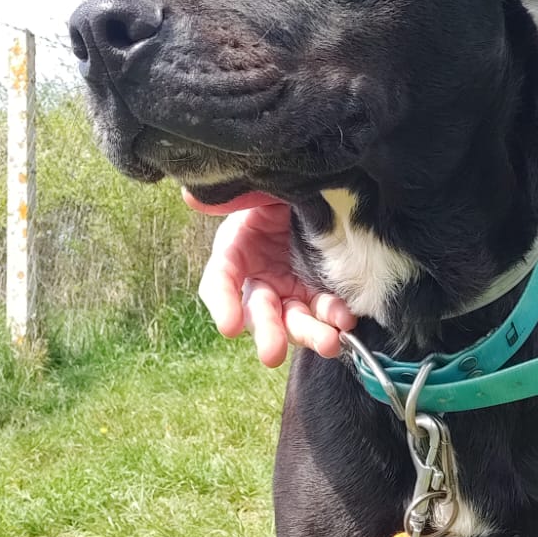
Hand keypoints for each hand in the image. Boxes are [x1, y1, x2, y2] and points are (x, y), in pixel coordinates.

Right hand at [183, 190, 356, 367]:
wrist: (324, 184)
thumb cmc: (287, 183)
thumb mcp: (262, 186)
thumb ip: (237, 195)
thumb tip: (193, 198)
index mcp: (236, 249)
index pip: (219, 283)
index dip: (222, 304)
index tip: (229, 326)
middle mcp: (259, 276)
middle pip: (258, 311)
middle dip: (267, 332)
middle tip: (271, 353)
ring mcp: (290, 289)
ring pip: (294, 320)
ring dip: (309, 334)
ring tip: (327, 342)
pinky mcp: (319, 293)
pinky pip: (326, 311)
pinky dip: (335, 317)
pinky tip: (345, 320)